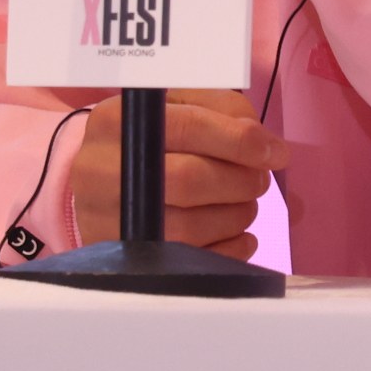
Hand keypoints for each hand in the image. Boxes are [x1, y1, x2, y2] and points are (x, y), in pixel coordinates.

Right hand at [68, 90, 285, 260]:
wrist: (95, 185)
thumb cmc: (150, 141)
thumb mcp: (177, 107)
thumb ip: (223, 110)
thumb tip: (263, 143)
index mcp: (116, 121)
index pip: (189, 127)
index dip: (240, 141)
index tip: (275, 153)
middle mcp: (100, 171)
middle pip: (189, 180)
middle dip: (241, 182)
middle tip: (259, 181)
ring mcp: (106, 221)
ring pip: (190, 227)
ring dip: (237, 216)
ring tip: (243, 204)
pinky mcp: (123, 260)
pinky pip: (191, 263)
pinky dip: (230, 250)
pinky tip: (237, 235)